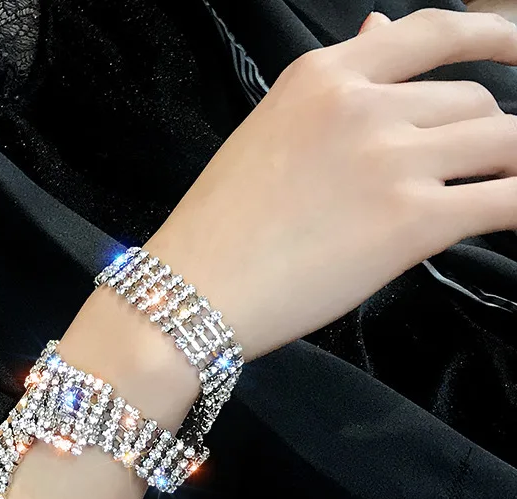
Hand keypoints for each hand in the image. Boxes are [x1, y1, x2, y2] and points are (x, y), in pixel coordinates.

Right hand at [145, 9, 516, 360]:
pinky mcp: (412, 219)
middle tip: (472, 175)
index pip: (433, 32)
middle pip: (473, 102)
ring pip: (501, 144)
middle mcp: (364, 104)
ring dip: (508, 171)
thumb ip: (336, 89)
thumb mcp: (270, 134)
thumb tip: (383, 28)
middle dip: (485, 138)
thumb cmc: (219, 227)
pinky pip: (508, 200)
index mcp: (324, 76)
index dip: (494, 34)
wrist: (192, 290)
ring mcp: (392, 158)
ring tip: (495, 195)